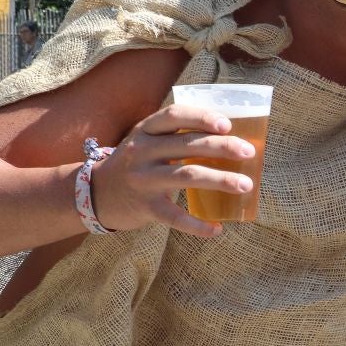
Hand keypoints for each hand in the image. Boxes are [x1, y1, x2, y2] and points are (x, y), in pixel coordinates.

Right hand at [89, 103, 257, 237]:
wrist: (95, 194)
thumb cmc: (136, 163)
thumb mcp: (148, 141)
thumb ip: (178, 136)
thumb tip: (231, 138)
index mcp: (146, 131)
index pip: (174, 116)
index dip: (202, 117)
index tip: (227, 124)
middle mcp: (141, 152)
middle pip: (188, 145)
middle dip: (223, 147)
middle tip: (249, 152)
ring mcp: (142, 180)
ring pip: (187, 176)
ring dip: (220, 180)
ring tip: (246, 185)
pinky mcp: (144, 207)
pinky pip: (175, 217)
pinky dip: (198, 225)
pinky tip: (217, 229)